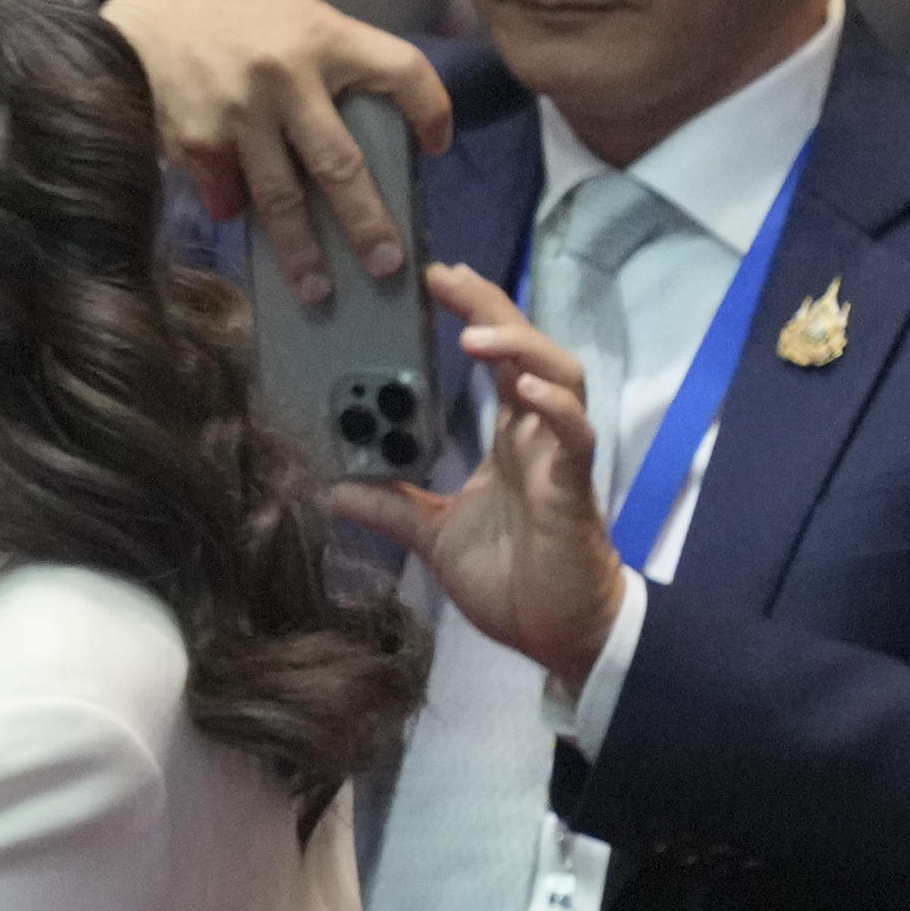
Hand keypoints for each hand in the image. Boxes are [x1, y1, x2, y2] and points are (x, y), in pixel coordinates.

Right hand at [100, 0, 452, 304]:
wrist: (136, 29)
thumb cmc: (228, 29)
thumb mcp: (291, 22)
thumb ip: (332, 65)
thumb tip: (370, 141)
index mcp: (323, 36)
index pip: (402, 70)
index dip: (432, 111)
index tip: (437, 148)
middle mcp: (286, 75)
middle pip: (342, 163)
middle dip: (367, 222)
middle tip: (387, 263)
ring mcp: (241, 114)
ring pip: (283, 198)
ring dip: (303, 251)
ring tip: (319, 289)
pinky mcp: (200, 142)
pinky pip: (230, 194)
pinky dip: (236, 209)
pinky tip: (237, 217)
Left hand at [332, 263, 627, 689]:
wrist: (559, 634)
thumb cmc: (513, 580)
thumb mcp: (434, 536)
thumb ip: (391, 507)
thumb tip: (335, 488)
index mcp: (508, 441)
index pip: (498, 360)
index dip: (476, 315)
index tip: (436, 281)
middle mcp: (536, 438)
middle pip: (528, 351)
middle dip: (492, 309)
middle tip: (447, 276)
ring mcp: (559, 459)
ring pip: (561, 378)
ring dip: (521, 349)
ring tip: (475, 332)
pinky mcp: (573, 491)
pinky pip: (575, 438)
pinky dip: (557, 410)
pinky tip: (532, 392)